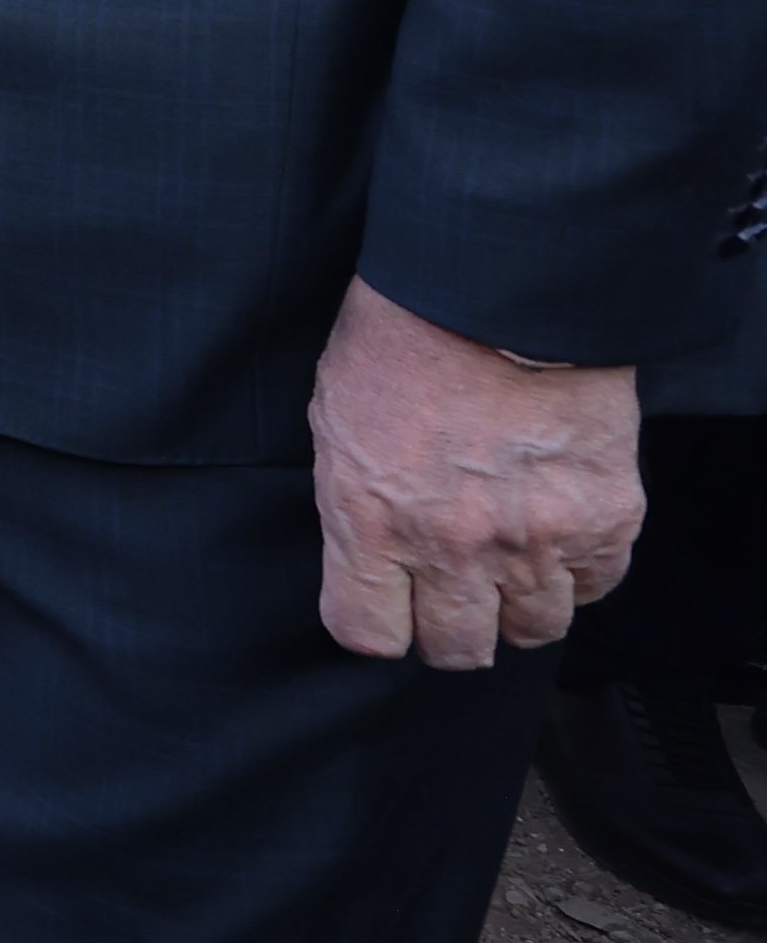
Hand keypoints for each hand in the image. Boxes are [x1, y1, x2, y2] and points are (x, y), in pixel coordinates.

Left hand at [306, 278, 641, 666]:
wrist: (498, 293)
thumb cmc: (400, 344)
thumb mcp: (337, 427)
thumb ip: (356, 506)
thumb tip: (370, 556)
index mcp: (372, 523)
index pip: (369, 635)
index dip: (378, 625)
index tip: (386, 607)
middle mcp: (454, 547)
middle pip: (458, 649)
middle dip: (450, 630)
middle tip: (452, 596)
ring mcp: (536, 540)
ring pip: (534, 630)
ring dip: (518, 607)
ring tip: (508, 568)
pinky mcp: (606, 520)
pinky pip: (595, 586)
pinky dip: (578, 573)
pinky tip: (556, 538)